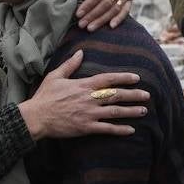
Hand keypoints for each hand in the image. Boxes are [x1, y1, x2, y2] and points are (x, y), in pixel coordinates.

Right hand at [18, 50, 148, 139]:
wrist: (36, 117)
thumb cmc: (45, 96)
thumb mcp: (55, 76)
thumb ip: (70, 64)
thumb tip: (80, 52)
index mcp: (83, 85)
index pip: (108, 79)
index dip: (123, 77)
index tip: (136, 77)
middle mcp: (89, 98)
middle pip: (116, 95)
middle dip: (133, 95)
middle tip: (147, 95)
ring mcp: (89, 114)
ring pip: (115, 112)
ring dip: (131, 111)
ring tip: (143, 111)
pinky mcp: (86, 127)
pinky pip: (107, 129)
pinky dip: (119, 129)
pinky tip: (131, 130)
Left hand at [78, 0, 132, 30]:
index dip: (88, 5)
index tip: (78, 14)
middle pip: (106, 3)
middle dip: (93, 15)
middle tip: (82, 24)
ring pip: (115, 9)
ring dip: (102, 20)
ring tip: (90, 27)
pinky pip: (126, 10)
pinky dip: (119, 19)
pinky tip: (110, 26)